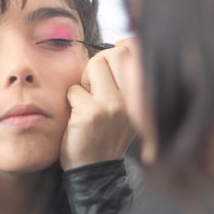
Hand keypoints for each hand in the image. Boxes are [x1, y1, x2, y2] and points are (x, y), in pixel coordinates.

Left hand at [60, 38, 137, 169]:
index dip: (121, 48)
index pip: (136, 52)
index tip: (111, 60)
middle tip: (94, 87)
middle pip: (115, 53)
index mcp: (142, 97)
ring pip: (95, 64)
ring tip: (87, 102)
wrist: (94, 170)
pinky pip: (74, 88)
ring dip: (85, 81)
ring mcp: (113, 106)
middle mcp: (133, 100)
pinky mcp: (91, 113)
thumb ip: (125, 78)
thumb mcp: (126, 108)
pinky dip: (71, 100)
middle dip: (99, 64)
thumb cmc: (105, 135)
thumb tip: (123, 42)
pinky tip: (78, 118)